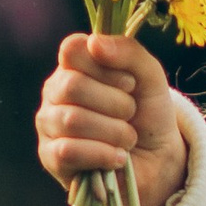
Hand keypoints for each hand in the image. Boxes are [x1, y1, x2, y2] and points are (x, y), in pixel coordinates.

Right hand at [36, 29, 187, 205]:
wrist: (156, 162)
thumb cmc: (148, 114)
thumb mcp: (150, 77)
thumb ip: (129, 52)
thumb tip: (94, 43)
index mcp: (74, 66)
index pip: (72, 50)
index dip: (106, 67)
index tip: (130, 84)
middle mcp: (55, 91)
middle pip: (72, 86)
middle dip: (115, 103)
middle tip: (130, 114)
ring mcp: (49, 124)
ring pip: (72, 120)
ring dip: (114, 132)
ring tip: (128, 139)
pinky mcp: (50, 157)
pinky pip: (68, 151)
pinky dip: (103, 154)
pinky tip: (118, 157)